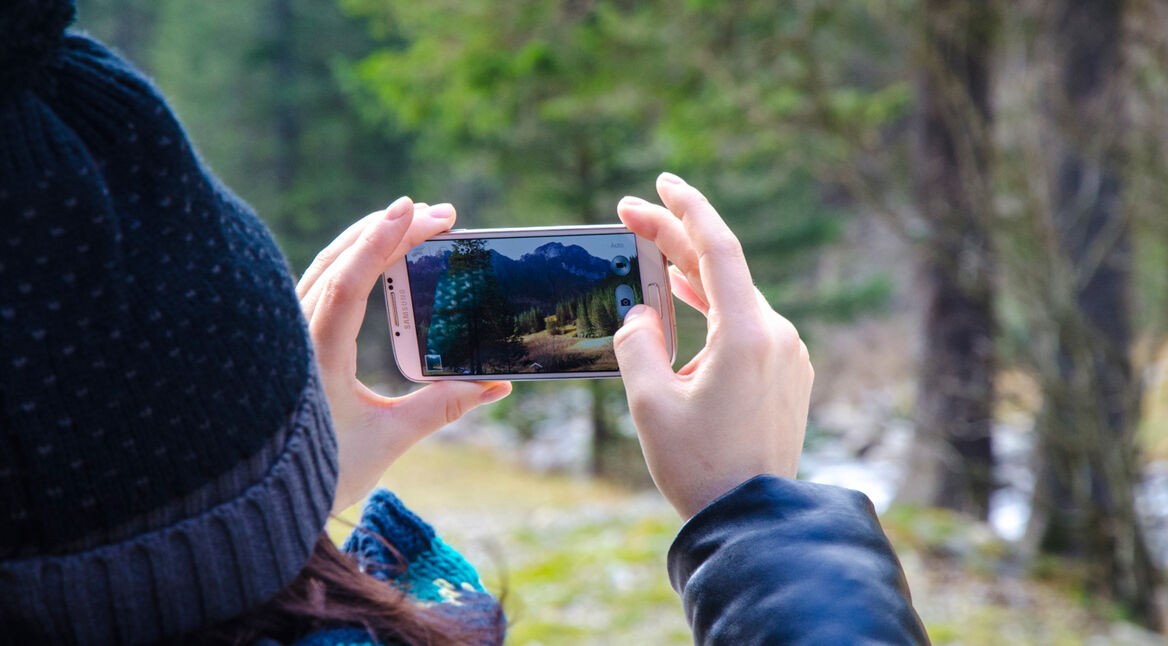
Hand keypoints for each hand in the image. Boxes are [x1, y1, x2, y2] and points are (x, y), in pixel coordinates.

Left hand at [297, 197, 511, 512]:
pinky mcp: (292, 340)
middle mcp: (296, 336)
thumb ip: (442, 407)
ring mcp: (289, 335)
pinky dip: (351, 262)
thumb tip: (495, 385)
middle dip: (388, 229)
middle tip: (440, 215)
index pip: (349, 283)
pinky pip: (320, 285)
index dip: (382, 242)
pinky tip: (374, 256)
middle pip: (338, 262)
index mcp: (317, 357)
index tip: (414, 210)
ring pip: (326, 268)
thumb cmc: (322, 473)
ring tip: (412, 222)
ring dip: (368, 240)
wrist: (259, 501)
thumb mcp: (388, 440)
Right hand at [613, 173, 812, 518]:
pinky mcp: (788, 375)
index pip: (718, 248)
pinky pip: (747, 326)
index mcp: (747, 335)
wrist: (754, 520)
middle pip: (722, 269)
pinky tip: (684, 309)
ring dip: (692, 277)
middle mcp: (777, 335)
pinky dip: (712, 310)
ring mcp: (788, 355)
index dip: (687, 209)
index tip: (661, 184)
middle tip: (631, 215)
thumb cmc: (700, 467)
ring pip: (734, 299)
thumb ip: (637, 344)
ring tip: (652, 256)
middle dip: (675, 240)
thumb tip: (641, 314)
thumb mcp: (650, 403)